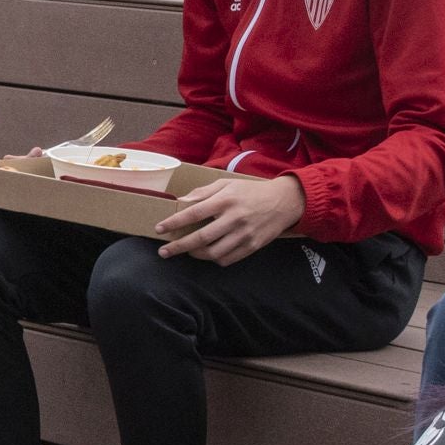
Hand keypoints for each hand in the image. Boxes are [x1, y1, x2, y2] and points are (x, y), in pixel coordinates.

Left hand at [154, 172, 305, 264]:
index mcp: (226, 200)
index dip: (174, 222)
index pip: (194, 213)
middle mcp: (234, 218)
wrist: (284, 201)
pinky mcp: (253, 246)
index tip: (160, 229)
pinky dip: (214, 259)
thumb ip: (203, 192)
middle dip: (179, 246)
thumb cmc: (250, 191)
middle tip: (164, 251)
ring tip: (187, 251)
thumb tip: (181, 201)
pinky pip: (228, 259)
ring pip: (214, 253)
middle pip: (201, 238)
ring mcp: (245, 234)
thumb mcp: (227, 184)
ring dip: (196, 255)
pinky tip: (208, 254)